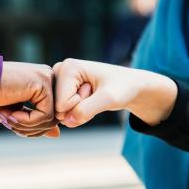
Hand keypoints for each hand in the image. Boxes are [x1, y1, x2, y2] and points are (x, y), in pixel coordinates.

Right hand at [0, 61, 59, 137]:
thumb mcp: (14, 115)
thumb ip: (36, 122)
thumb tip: (57, 134)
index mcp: (41, 84)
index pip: (50, 116)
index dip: (32, 128)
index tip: (11, 123)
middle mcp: (46, 79)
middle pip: (53, 119)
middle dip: (30, 129)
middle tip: (8, 122)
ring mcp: (46, 79)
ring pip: (50, 120)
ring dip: (26, 126)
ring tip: (7, 118)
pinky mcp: (42, 83)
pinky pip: (45, 115)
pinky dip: (27, 121)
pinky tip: (10, 114)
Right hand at [53, 59, 176, 127]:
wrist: (130, 86)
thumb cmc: (122, 88)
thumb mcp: (109, 99)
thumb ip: (87, 110)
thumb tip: (66, 121)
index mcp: (68, 67)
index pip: (62, 103)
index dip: (81, 104)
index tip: (94, 91)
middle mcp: (60, 70)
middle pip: (58, 107)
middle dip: (77, 108)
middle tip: (93, 94)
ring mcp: (59, 79)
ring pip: (60, 111)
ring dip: (78, 109)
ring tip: (92, 95)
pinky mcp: (61, 87)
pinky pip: (64, 111)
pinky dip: (77, 110)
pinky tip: (87, 98)